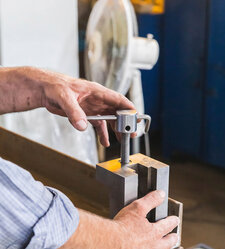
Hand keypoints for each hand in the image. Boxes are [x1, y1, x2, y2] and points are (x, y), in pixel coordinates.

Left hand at [0, 67, 134, 145]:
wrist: (44, 89)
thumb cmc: (54, 86)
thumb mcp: (64, 97)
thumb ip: (74, 112)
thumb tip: (82, 126)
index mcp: (96, 91)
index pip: (117, 99)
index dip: (129, 108)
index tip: (136, 117)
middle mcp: (98, 100)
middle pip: (117, 111)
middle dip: (126, 122)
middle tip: (132, 134)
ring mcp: (93, 107)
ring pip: (110, 119)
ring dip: (116, 130)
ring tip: (122, 141)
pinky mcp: (87, 114)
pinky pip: (99, 125)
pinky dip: (103, 134)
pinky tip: (105, 142)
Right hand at [34, 191, 178, 248]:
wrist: (109, 243)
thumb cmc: (121, 226)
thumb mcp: (137, 208)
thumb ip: (151, 200)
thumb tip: (161, 194)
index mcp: (154, 232)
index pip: (167, 225)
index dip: (172, 221)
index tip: (175, 220)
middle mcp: (152, 247)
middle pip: (167, 244)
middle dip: (172, 240)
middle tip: (176, 238)